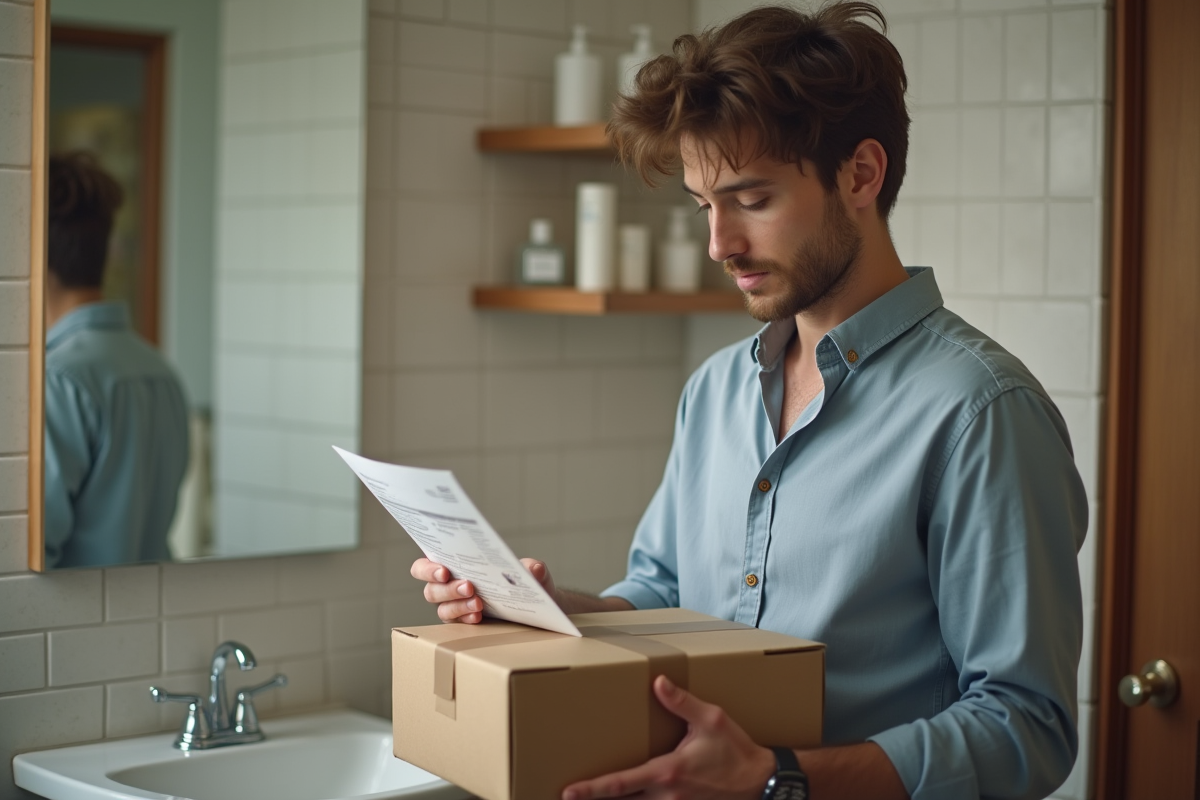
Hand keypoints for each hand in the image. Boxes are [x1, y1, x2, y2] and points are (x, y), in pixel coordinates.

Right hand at [410, 557, 555, 623]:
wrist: (537, 606)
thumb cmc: (525, 582)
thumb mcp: (532, 573)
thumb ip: (533, 568)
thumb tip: (534, 568)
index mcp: (453, 565)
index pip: (424, 566)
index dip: (428, 569)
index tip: (444, 570)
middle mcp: (448, 587)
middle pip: (431, 590)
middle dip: (447, 588)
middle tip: (469, 586)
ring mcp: (455, 607)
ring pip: (442, 609)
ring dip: (458, 606)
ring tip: (478, 604)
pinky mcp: (464, 623)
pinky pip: (456, 624)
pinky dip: (466, 619)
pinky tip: (479, 618)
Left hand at [562, 675, 775, 799]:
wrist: (760, 782)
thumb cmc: (736, 750)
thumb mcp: (711, 720)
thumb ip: (682, 702)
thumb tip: (658, 682)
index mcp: (667, 771)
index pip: (622, 783)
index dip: (593, 789)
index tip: (569, 791)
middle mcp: (666, 795)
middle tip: (568, 797)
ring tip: (593, 799)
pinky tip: (628, 799)